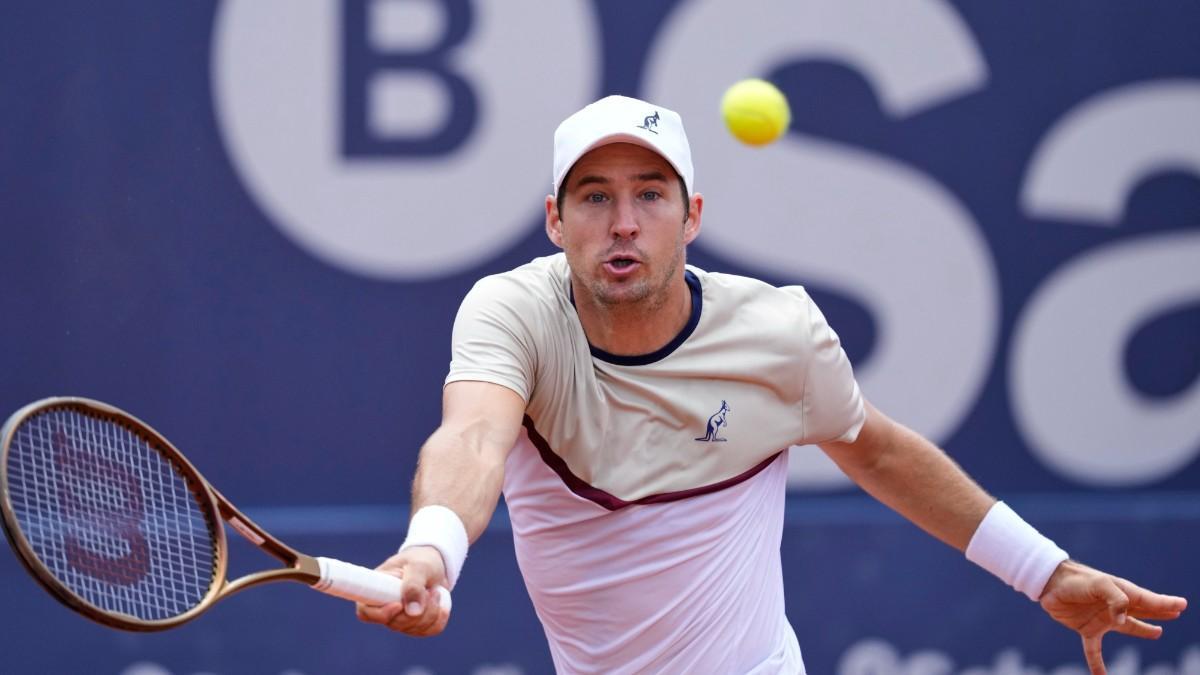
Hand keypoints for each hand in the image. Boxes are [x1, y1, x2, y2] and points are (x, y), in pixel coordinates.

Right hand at [356, 545, 450, 636]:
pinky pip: (428, 630)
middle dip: (417, 610)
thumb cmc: (422, 561)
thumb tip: (412, 611)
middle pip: (394, 624)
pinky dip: (439, 618)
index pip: (366, 612)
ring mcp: (399, 618)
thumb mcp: (419, 566)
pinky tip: (441, 604)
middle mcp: (384, 607)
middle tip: (429, 590)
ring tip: (435, 591)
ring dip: (431, 612)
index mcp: (376, 590)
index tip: (399, 604)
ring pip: (413, 629)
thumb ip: (413, 585)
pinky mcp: (416, 624)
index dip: (382, 614)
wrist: (436, 564)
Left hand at [1039, 560, 1186, 674]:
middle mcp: (1115, 607)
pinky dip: (1098, 665)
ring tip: (1157, 633)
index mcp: (1122, 593)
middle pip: (1142, 612)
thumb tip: (1123, 620)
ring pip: (1127, 628)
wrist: (1049, 583)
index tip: (1182, 605)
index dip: (1166, 604)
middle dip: (1160, 612)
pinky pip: (1095, 651)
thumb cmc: (1077, 580)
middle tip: (1175, 612)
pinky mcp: (1087, 629)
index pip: (1149, 601)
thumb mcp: (1099, 584)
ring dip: (1142, 631)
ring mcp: (1102, 619)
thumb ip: (1116, 599)